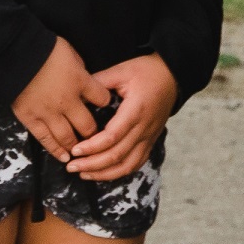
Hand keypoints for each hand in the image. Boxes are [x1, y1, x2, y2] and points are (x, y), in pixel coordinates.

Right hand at [9, 34, 96, 162]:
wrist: (14, 53)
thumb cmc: (43, 48)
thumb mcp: (70, 53)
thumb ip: (79, 70)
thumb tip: (83, 80)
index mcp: (80, 81)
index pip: (102, 98)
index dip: (106, 103)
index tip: (104, 106)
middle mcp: (67, 101)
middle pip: (87, 125)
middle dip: (94, 133)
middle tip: (96, 137)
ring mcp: (48, 112)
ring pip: (67, 137)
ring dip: (76, 146)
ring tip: (81, 152)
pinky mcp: (30, 119)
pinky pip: (45, 139)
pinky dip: (55, 150)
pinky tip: (64, 157)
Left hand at [66, 54, 179, 181]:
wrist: (173, 75)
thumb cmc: (147, 71)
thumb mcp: (122, 70)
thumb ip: (99, 81)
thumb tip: (77, 92)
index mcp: (135, 111)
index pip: (112, 137)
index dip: (92, 147)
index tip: (75, 150)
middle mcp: (143, 128)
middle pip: (117, 155)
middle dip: (92, 164)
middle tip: (71, 166)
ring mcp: (149, 137)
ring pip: (127, 165)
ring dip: (104, 173)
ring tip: (84, 174)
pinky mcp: (150, 141)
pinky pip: (136, 163)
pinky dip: (119, 172)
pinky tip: (103, 173)